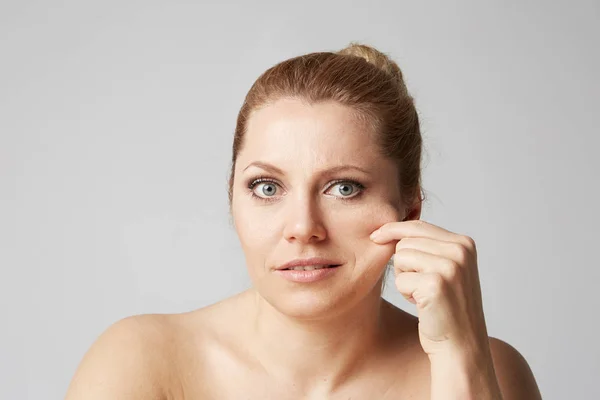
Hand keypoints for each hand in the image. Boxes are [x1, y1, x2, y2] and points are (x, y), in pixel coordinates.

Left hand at [370, 220, 489, 357]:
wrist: (461, 346)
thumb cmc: (446, 307)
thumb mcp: (445, 269)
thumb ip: (428, 246)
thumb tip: (389, 229)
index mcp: (464, 243)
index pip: (418, 226)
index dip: (393, 230)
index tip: (375, 236)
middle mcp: (460, 251)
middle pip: (405, 241)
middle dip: (403, 264)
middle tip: (422, 285)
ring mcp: (450, 267)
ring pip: (400, 257)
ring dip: (404, 278)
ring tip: (423, 294)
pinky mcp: (436, 284)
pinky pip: (400, 279)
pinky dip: (405, 293)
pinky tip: (423, 305)